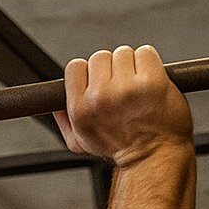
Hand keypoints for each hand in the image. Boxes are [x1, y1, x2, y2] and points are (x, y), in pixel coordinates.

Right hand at [53, 45, 192, 166]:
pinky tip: (150, 81)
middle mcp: (101, 97)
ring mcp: (126, 88)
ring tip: (137, 87)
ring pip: (124, 53)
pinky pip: (146, 53)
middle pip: (100, 57)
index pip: (75, 66)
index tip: (100, 80)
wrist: (153, 156)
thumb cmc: (122, 148)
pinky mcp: (152, 81)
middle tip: (122, 87)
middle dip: (112, 68)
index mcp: (81, 108)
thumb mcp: (81, 142)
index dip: (89, 71)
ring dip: (132, 65)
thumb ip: (65, 120)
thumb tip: (55, 103)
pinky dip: (150, 62)